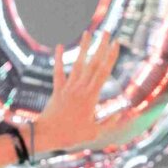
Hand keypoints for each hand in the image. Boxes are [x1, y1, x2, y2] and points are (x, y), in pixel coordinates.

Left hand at [32, 30, 124, 155]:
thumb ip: (108, 123)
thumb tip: (121, 113)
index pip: (103, 72)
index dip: (111, 56)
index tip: (116, 43)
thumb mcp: (94, 133)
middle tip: (107, 31)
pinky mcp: (57, 90)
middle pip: (93, 63)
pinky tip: (59, 46)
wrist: (46, 135)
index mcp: (91, 96)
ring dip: (83, 48)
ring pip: (77, 64)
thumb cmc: (70, 136)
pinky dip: (58, 59)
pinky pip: (58, 72)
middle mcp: (80, 88)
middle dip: (101, 46)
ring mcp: (68, 88)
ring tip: (87, 33)